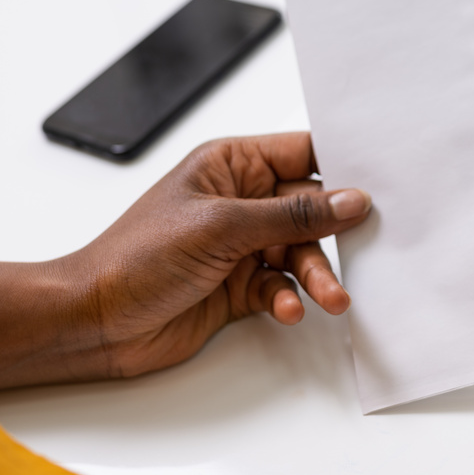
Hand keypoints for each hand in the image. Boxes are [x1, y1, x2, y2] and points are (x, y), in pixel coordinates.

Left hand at [53, 132, 370, 379]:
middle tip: (361, 251)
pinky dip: (289, 298)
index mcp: (230, 165)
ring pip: (301, 253)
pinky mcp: (239, 286)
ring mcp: (239, 245)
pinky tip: (286, 309)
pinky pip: (282, 286)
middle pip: (311, 208)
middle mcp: (239, 201)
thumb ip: (292, 215)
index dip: (342, 167)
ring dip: (316, 275)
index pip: (302, 154)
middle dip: (333, 234)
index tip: (379, 184)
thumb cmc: (135, 258)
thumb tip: (350, 200)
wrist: (94, 321)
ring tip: (328, 297)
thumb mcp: (222, 227)